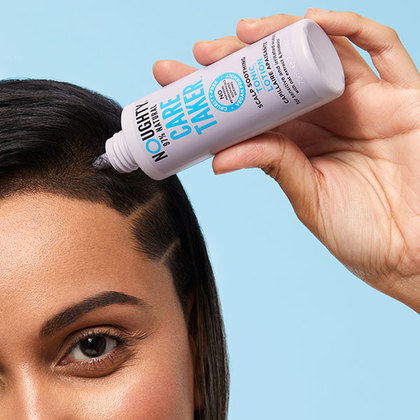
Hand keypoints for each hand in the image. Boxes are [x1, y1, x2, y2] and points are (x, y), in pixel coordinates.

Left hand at [153, 9, 419, 311]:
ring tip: (242, 33)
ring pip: (320, 52)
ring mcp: (364, 102)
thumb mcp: (307, 197)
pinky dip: (348, 29)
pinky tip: (312, 22)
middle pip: (278, 74)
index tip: (175, 80)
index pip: (251, 106)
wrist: (412, 252)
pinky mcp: (402, 97)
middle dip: (238, 58)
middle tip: (202, 53)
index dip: (215, 90)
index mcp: (299, 142)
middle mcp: (326, 117)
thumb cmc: (361, 232)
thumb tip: (219, 156)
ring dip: (282, 35)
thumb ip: (274, 167)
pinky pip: (381, 49)